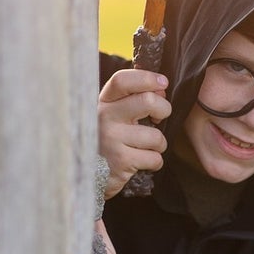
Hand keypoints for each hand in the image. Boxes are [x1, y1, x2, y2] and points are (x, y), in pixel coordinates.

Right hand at [98, 68, 170, 199]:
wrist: (89, 175)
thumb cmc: (109, 140)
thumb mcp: (114, 114)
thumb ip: (134, 98)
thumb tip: (161, 90)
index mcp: (104, 102)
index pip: (122, 81)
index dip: (146, 78)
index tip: (162, 83)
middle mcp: (104, 117)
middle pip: (148, 101)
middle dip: (164, 110)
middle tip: (158, 119)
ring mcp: (111, 139)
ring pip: (156, 136)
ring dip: (159, 144)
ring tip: (146, 147)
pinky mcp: (120, 162)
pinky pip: (154, 158)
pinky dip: (154, 162)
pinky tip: (141, 162)